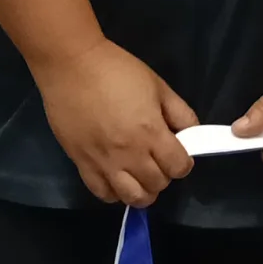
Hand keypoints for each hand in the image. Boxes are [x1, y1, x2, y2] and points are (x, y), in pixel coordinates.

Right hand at [33, 39, 195, 207]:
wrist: (71, 66)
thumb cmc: (117, 70)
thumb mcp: (158, 85)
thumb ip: (180, 113)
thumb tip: (191, 136)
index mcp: (151, 132)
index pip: (179, 167)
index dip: (183, 162)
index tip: (177, 152)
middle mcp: (130, 154)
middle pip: (157, 184)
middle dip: (164, 174)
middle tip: (157, 159)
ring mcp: (104, 163)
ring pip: (132, 198)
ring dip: (143, 190)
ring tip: (140, 175)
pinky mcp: (82, 164)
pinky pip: (103, 194)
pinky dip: (115, 192)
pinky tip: (117, 177)